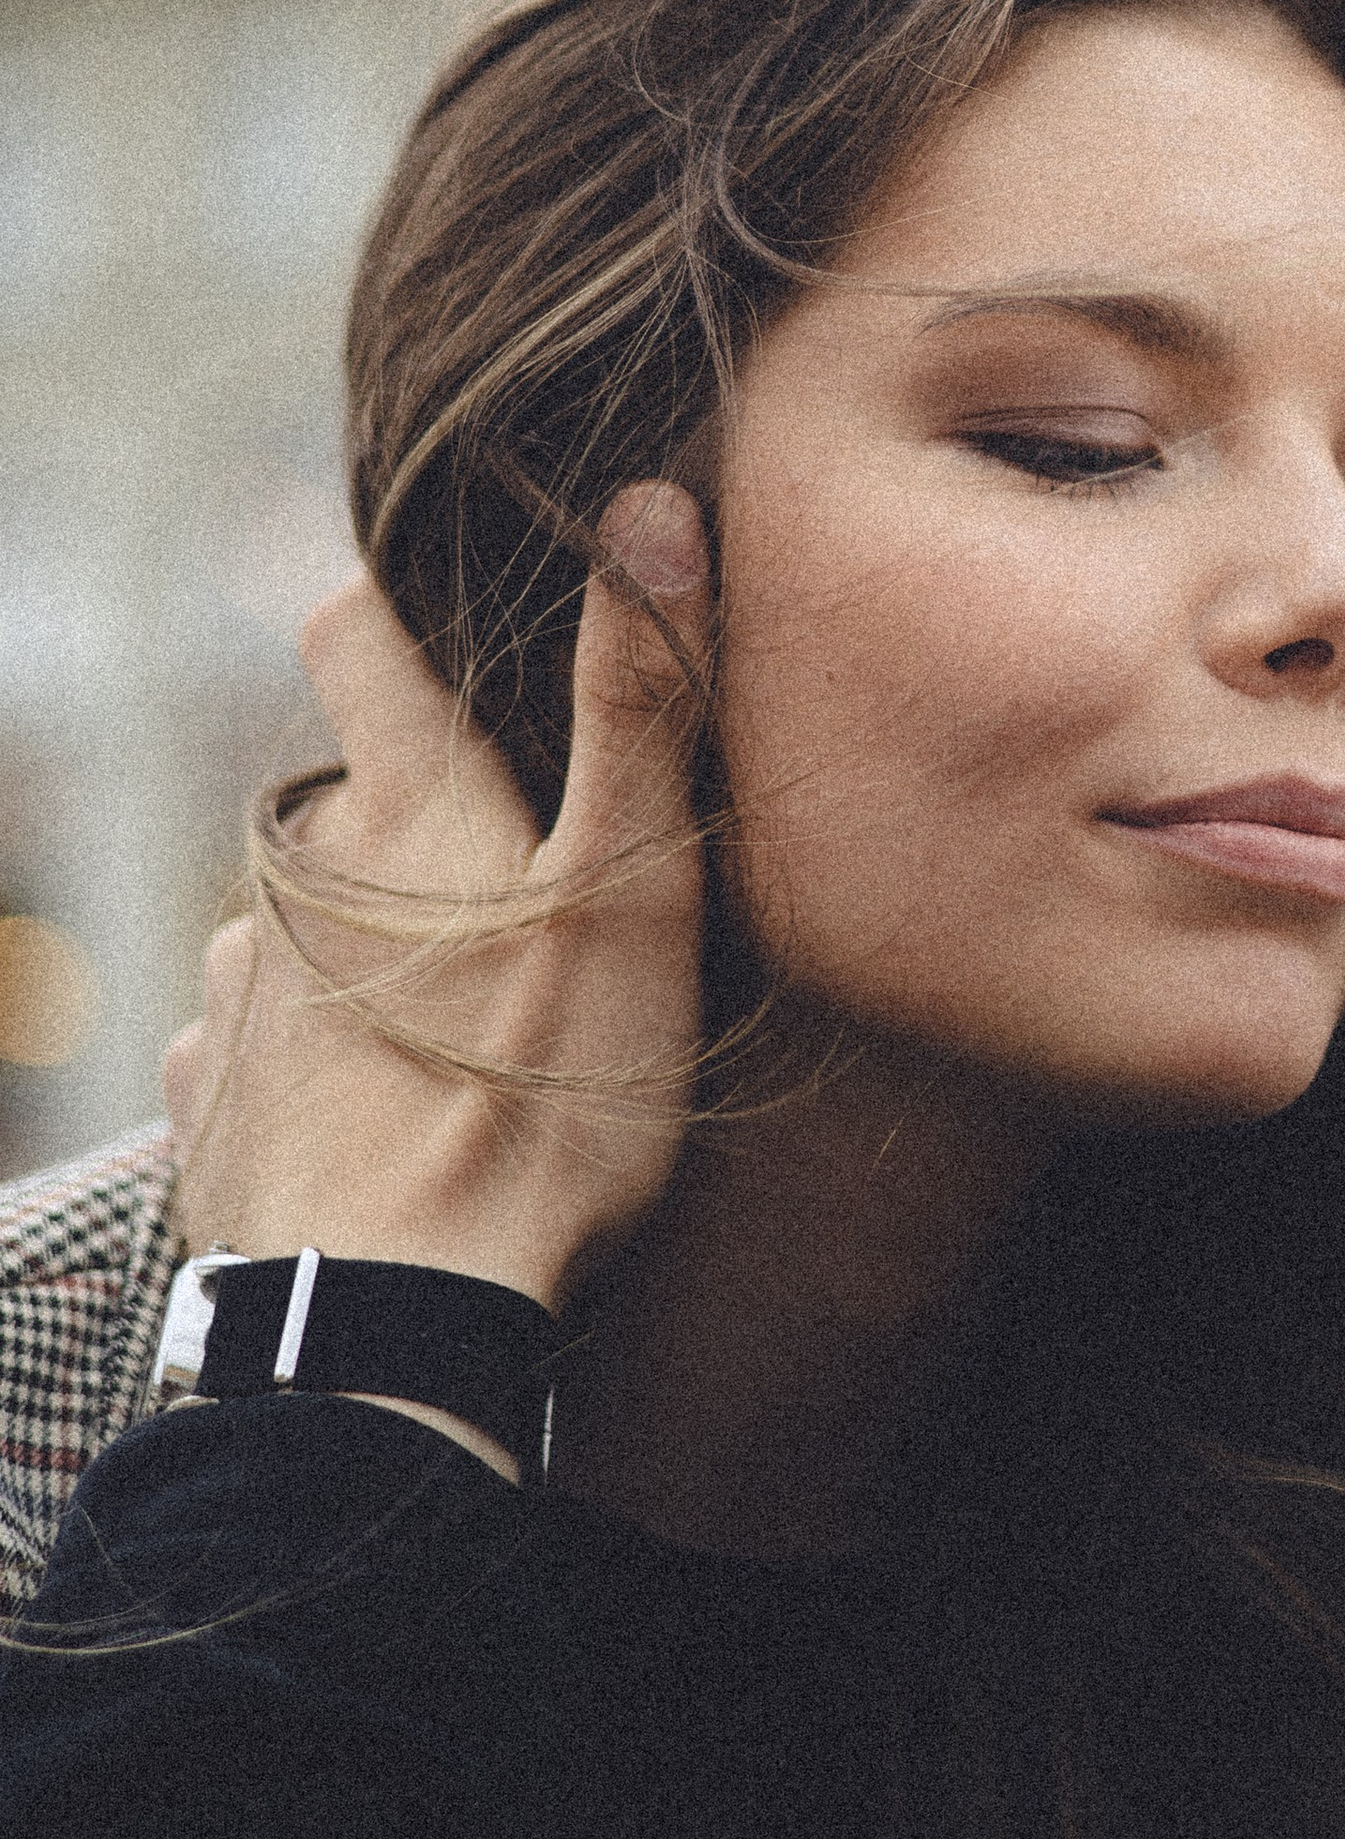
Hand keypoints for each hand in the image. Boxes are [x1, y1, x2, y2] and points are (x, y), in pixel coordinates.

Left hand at [164, 483, 714, 1319]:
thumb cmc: (542, 1109)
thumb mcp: (630, 897)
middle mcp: (285, 881)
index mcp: (397, 810)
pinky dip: (310, 1057)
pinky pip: (252, 1044)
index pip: (354, 630)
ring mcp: (232, 998)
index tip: (448, 615)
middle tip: (525, 900)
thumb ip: (637, 702)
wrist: (397, 1333)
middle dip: (421, 827)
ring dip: (362, 948)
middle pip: (347, 800)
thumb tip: (643, 505)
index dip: (395, 604)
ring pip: (295, 922)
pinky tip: (382, 1112)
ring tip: (460, 1027)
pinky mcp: (206, 1107)